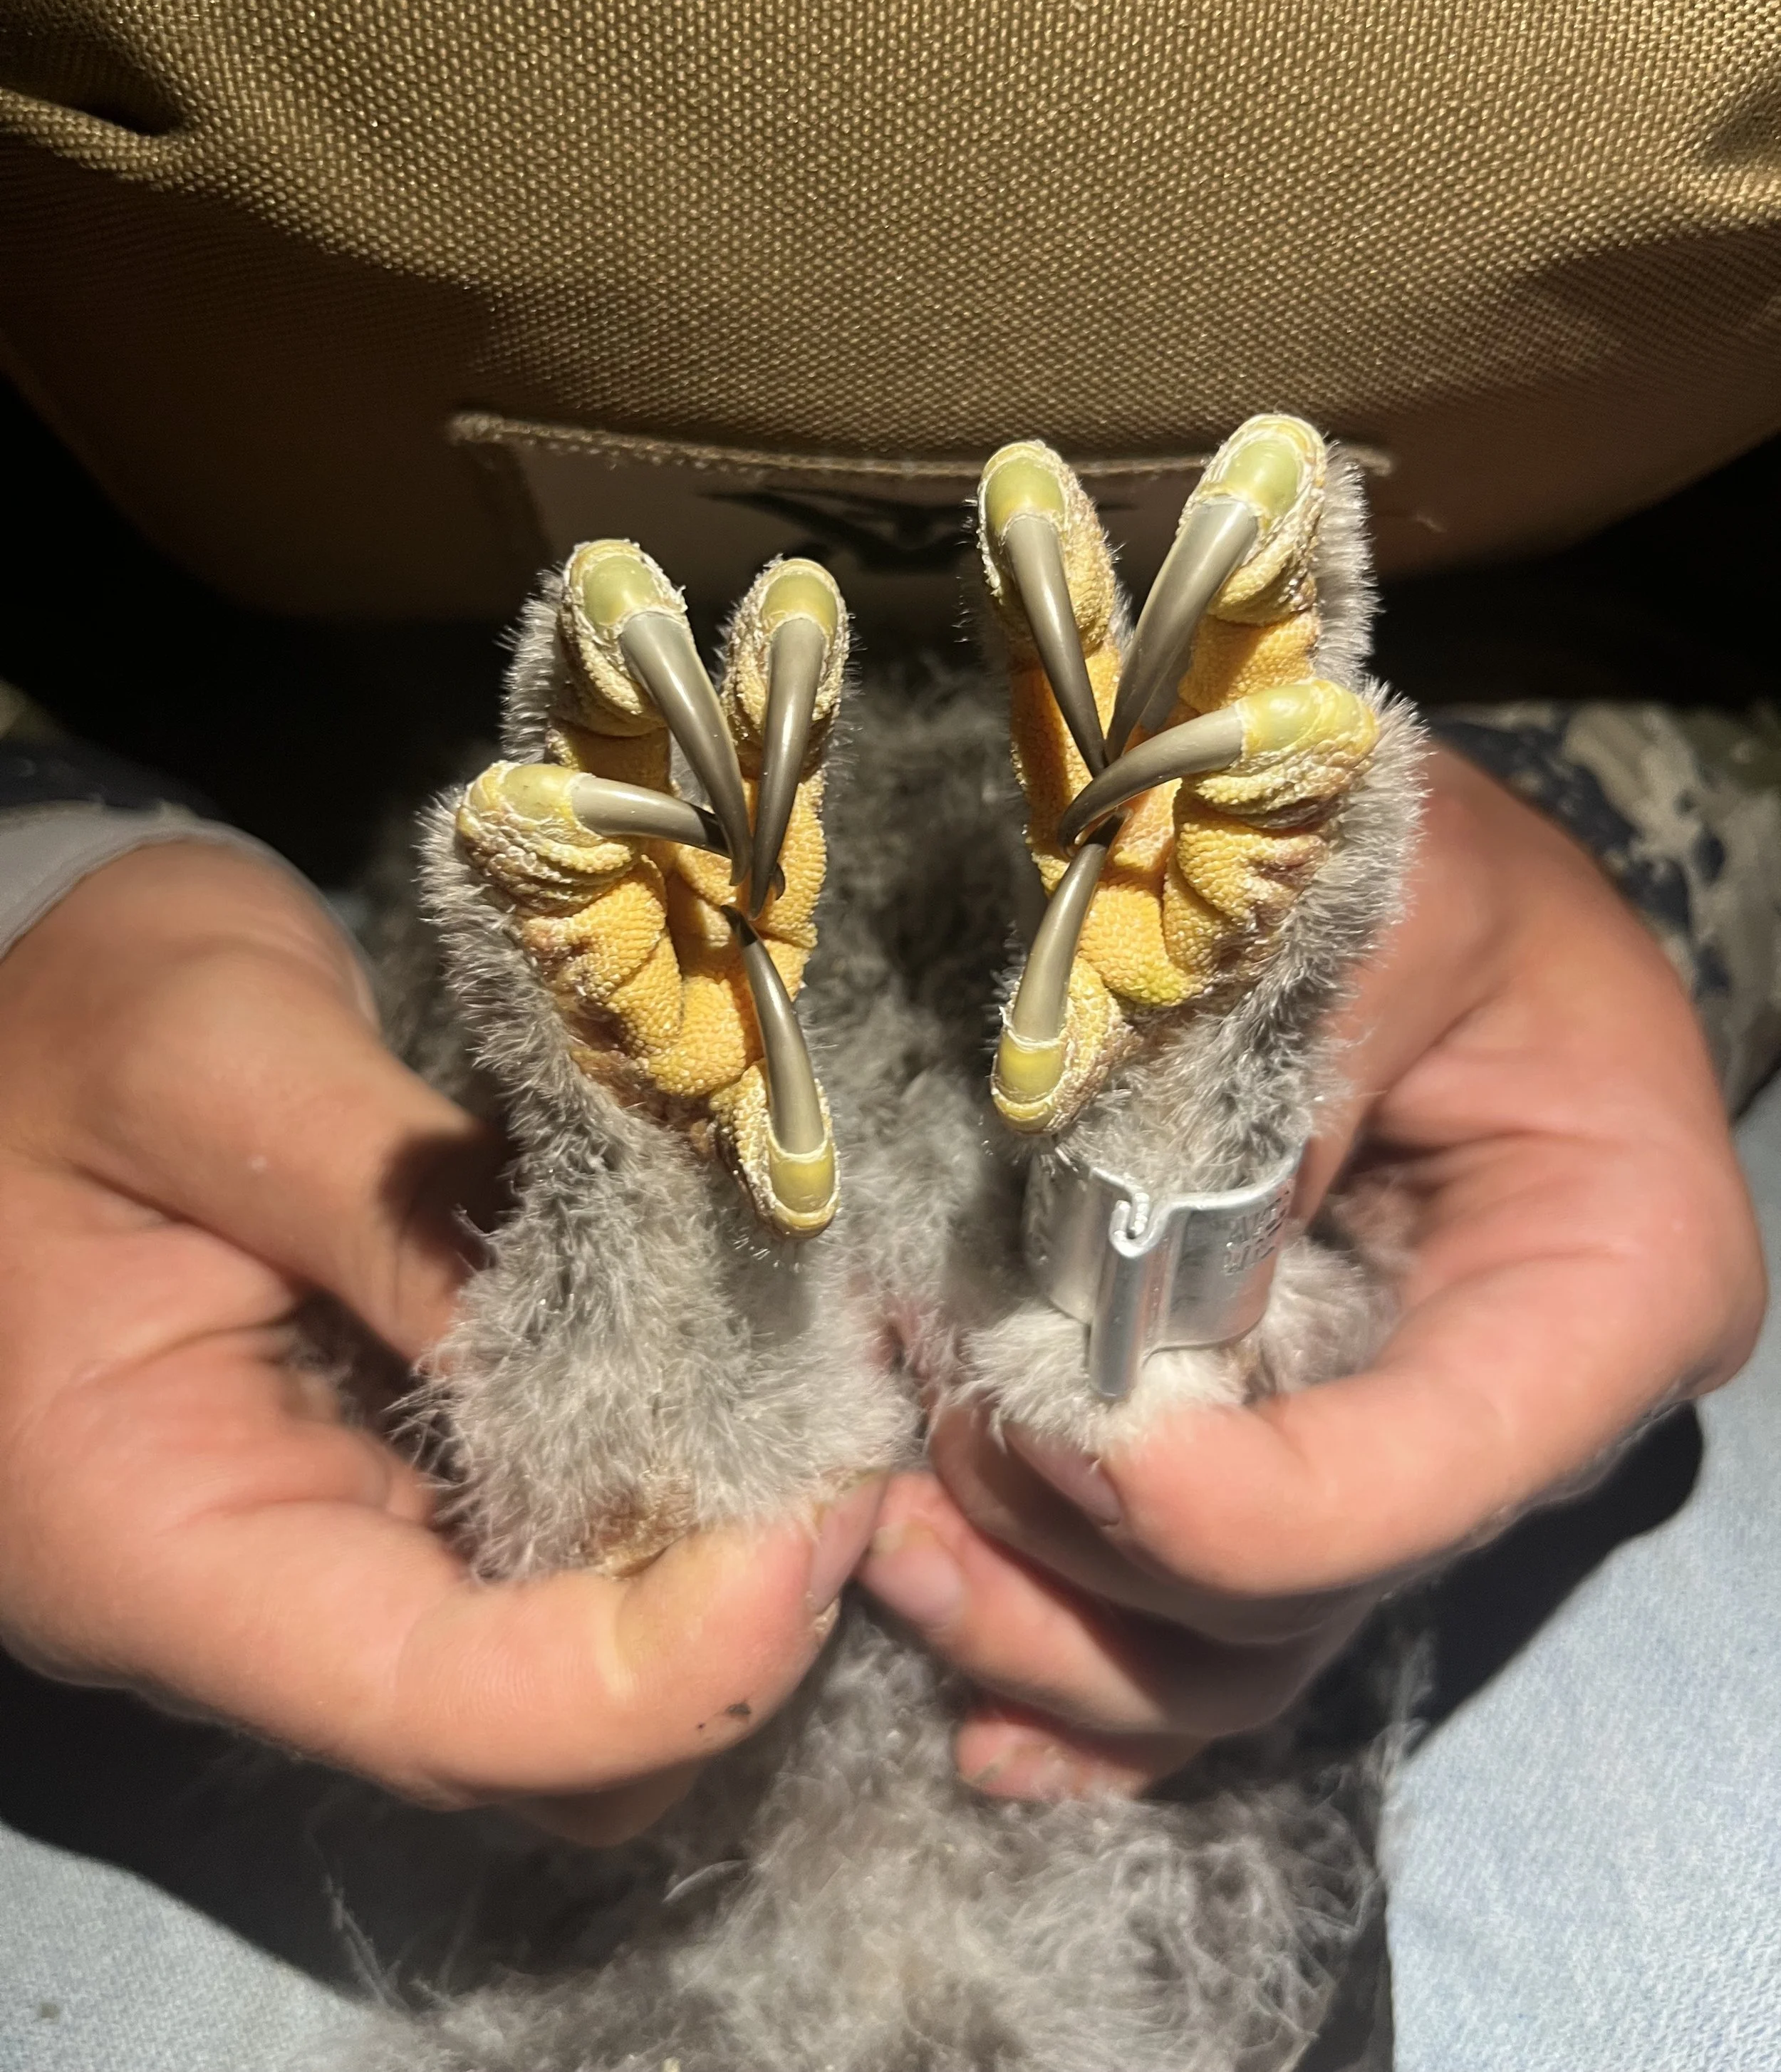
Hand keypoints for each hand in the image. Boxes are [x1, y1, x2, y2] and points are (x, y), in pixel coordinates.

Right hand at [0, 843, 881, 1841]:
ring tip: (809, 1410)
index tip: (827, 1516)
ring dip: (708, 1578)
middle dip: (717, 1630)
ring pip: (561, 1685)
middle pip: (525, 1738)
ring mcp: (320, 1561)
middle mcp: (241, 1605)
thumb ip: (414, 1199)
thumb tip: (654, 1328)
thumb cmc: (69, 1020)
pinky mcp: (382, 1502)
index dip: (664, 1666)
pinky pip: (549, 1574)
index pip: (435, 1707)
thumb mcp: (216, 1064)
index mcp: (146, 1542)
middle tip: (846, 1444)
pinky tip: (737, 1388)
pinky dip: (664, 1512)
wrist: (7, 1013)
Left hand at [860, 748, 1766, 1797]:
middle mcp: (1522, 1410)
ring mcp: (1404, 1447)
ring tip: (900, 1560)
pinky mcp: (1302, 1448)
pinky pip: (1206, 1623)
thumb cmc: (1412, 849)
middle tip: (920, 1480)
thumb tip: (1095, 1315)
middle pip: (1316, 1591)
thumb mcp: (1367, 913)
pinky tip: (979, 1714)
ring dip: (1059, 1636)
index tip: (1040, 1434)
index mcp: (1612, 1281)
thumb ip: (1256, 1096)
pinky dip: (1091, 1667)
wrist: (1402, 858)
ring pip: (1242, 1645)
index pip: (1423, 1473)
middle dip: (1099, 1570)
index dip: (1226, 1506)